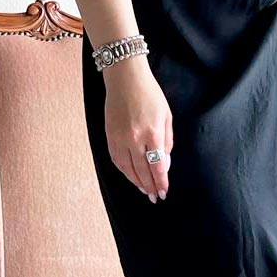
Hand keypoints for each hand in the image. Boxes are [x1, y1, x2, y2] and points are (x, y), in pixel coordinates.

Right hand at [102, 58, 172, 203]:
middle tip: (156, 197)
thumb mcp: (166, 115)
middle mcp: (135, 138)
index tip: (164, 192)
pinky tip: (131, 176)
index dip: (161, 182)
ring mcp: (120, 138)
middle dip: (150, 186)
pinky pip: (116, 160)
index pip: (157, 166)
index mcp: (152, 133)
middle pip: (142, 171)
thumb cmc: (150, 94)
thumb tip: (164, 163)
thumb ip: (167, 140)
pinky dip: (124, 171)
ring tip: (145, 190)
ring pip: (127, 168)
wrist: (126, 79)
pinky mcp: (109, 136)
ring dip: (136, 182)